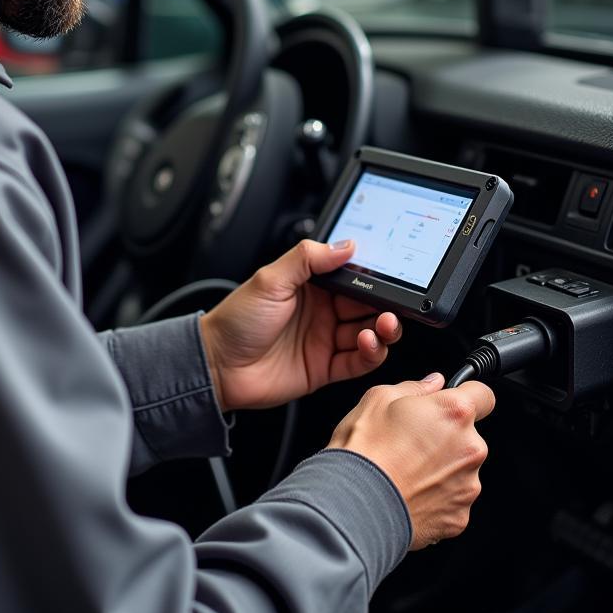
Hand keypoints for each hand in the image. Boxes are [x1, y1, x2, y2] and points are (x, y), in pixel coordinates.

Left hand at [199, 239, 401, 412]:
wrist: (217, 366)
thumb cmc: (236, 321)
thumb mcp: (270, 280)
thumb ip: (308, 259)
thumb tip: (346, 244)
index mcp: (311, 286)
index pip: (351, 277)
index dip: (372, 277)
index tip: (391, 275)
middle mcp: (322, 311)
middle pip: (367, 305)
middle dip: (386, 304)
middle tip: (395, 304)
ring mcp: (325, 340)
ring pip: (369, 332)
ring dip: (383, 328)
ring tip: (384, 324)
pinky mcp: (325, 368)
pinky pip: (359, 361)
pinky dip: (372, 353)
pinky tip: (369, 344)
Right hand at [328, 374, 494, 548]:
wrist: (355, 504)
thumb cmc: (365, 450)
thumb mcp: (378, 398)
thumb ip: (415, 386)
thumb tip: (432, 384)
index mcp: (454, 413)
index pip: (484, 395)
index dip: (469, 395)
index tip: (454, 402)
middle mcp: (470, 449)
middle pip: (469, 435)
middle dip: (447, 435)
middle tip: (411, 440)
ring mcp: (468, 486)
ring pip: (461, 469)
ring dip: (442, 467)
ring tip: (405, 469)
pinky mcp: (459, 517)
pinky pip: (453, 499)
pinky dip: (436, 496)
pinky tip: (409, 491)